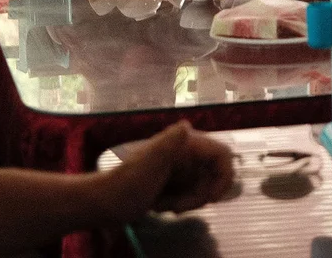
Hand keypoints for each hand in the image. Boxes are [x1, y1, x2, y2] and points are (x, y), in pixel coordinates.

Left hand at [106, 122, 234, 219]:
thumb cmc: (128, 182)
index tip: (211, 198)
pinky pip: (191, 193)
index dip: (224, 177)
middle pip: (213, 175)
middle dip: (198, 195)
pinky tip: (161, 205)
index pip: (221, 154)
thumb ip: (169, 144)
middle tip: (178, 206)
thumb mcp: (150, 163)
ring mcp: (180, 166)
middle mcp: (185, 151)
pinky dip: (180, 203)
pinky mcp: (174, 180)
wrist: (106, 201)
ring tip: (164, 205)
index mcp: (183, 142)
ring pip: (202, 187)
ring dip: (187, 201)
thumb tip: (186, 125)